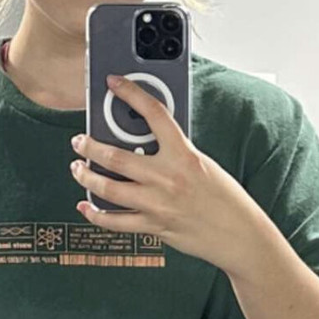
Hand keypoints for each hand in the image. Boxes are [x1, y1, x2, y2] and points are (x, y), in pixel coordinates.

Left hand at [70, 73, 256, 273]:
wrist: (240, 234)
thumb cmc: (226, 199)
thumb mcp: (203, 164)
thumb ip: (175, 153)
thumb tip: (146, 145)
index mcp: (184, 155)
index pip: (154, 114)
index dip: (131, 93)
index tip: (114, 83)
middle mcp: (167, 178)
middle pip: (115, 156)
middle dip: (89, 146)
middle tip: (79, 141)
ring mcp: (158, 204)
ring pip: (107, 188)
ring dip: (86, 177)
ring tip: (78, 169)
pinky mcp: (154, 227)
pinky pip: (116, 222)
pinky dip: (96, 215)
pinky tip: (86, 207)